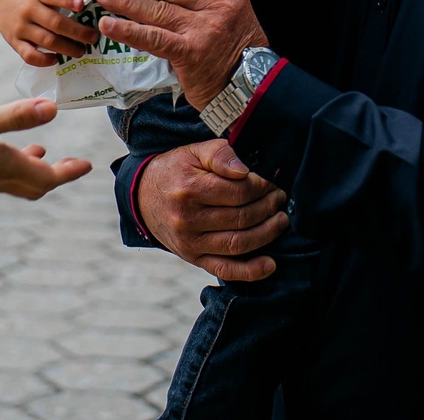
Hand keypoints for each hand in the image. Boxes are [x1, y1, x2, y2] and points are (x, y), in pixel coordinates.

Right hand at [0, 0, 99, 66]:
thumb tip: (92, 6)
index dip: (67, 0)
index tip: (82, 5)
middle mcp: (28, 9)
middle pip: (54, 22)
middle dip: (77, 32)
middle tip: (92, 37)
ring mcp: (20, 27)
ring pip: (46, 41)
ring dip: (67, 48)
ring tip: (81, 51)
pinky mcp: (14, 42)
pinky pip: (29, 55)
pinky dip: (44, 60)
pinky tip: (56, 59)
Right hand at [0, 99, 91, 198]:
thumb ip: (18, 116)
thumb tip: (53, 109)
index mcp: (6, 168)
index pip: (47, 178)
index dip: (69, 172)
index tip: (86, 166)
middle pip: (34, 185)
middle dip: (55, 175)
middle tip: (71, 164)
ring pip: (15, 181)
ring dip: (33, 169)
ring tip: (40, 151)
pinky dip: (11, 165)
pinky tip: (3, 149)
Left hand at [96, 0, 267, 108]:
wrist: (252, 88)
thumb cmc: (238, 54)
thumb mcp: (232, 17)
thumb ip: (205, 3)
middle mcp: (215, 6)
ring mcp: (202, 28)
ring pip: (157, 9)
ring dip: (126, 1)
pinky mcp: (189, 52)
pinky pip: (153, 38)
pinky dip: (128, 30)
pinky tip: (109, 25)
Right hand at [136, 141, 287, 280]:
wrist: (142, 197)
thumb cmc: (175, 170)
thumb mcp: (194, 152)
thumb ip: (220, 155)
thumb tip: (245, 170)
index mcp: (190, 189)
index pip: (238, 192)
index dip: (262, 187)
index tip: (272, 182)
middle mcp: (188, 220)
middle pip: (241, 218)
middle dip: (268, 208)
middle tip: (280, 199)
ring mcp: (190, 243)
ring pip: (238, 244)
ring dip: (267, 234)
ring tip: (281, 221)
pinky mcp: (193, 258)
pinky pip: (224, 270)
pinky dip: (250, 271)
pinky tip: (270, 264)